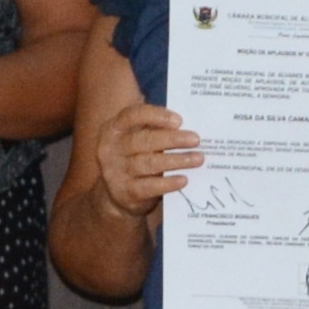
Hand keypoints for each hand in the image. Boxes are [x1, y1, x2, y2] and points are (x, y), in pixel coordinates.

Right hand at [91, 97, 204, 215]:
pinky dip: (169, 182)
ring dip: (177, 160)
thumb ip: (154, 128)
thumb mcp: (137, 138)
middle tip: (196, 139)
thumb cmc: (134, 156)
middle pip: (144, 140)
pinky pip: (150, 186)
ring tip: (198, 158)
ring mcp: (116, 172)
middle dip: (172, 139)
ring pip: (150, 163)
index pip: (132, 115)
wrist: (117, 193)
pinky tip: (184, 179)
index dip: (156, 116)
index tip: (179, 120)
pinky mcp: (126, 192)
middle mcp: (110, 149)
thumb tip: (187, 126)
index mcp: (114, 129)